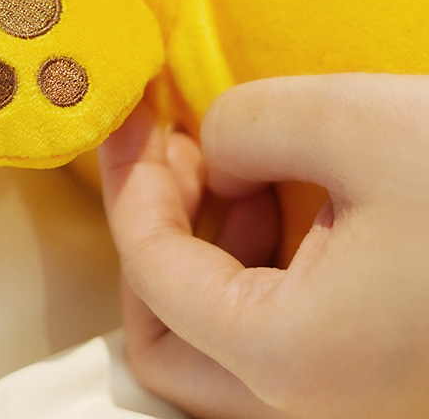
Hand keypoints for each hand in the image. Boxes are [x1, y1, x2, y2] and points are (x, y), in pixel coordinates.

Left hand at [98, 74, 428, 418]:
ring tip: (235, 171)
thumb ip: (247, 126)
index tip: (135, 123)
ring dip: (203, 253)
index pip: (151, 272)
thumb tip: (213, 155)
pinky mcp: (380, 385)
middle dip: (154, 239)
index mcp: (293, 362)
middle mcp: (314, 413)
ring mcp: (350, 409)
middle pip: (164, 345)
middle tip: (177, 157)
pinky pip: (276, 341)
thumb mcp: (358, 122)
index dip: (132, 186)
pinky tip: (286, 203)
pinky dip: (254, 272)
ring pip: (216, 350)